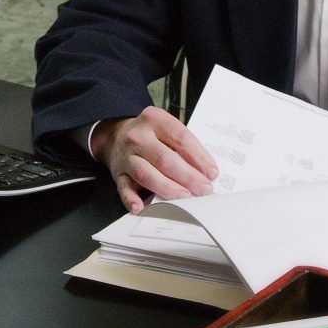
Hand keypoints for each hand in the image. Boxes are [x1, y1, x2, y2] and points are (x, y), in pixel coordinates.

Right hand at [91, 106, 217, 213]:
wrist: (115, 135)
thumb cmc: (150, 135)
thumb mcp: (166, 129)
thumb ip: (184, 146)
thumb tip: (206, 171)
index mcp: (155, 120)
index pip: (181, 138)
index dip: (199, 157)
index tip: (212, 173)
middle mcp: (138, 137)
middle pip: (165, 158)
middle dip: (188, 176)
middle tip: (204, 189)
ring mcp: (126, 156)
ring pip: (146, 173)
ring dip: (167, 187)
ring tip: (185, 197)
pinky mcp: (118, 174)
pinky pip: (124, 188)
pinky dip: (131, 199)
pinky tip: (141, 207)